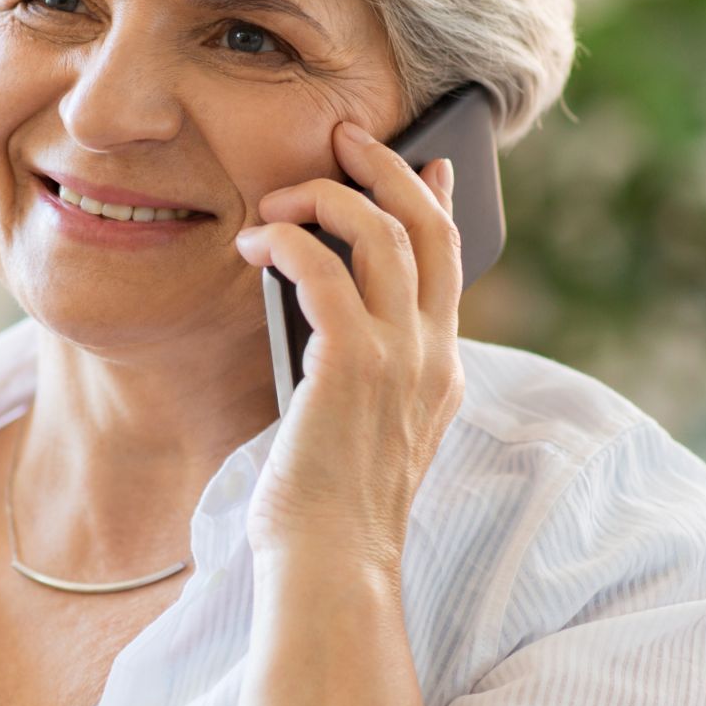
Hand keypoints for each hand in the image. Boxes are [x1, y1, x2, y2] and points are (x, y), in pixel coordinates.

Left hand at [232, 118, 465, 577]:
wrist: (330, 569)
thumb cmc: (326, 510)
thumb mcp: (357, 430)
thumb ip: (360, 371)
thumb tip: (325, 308)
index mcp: (441, 373)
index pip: (451, 264)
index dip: (436, 202)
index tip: (427, 164)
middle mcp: (433, 357)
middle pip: (428, 228)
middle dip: (388, 168)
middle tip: (344, 136)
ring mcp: (400, 359)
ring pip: (381, 233)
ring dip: (325, 198)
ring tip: (279, 199)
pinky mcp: (353, 365)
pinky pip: (324, 269)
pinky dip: (288, 241)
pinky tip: (255, 246)